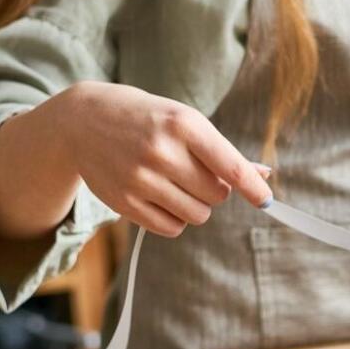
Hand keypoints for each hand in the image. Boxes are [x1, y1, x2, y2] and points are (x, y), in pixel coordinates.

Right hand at [51, 81, 271, 236]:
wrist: (83, 120)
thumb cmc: (147, 120)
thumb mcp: (185, 122)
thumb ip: (223, 152)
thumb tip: (263, 176)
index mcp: (183, 125)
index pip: (231, 167)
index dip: (253, 189)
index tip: (266, 201)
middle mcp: (161, 151)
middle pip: (217, 195)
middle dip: (215, 190)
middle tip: (193, 172)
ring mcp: (140, 178)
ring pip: (198, 215)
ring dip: (196, 205)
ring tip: (175, 183)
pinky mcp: (123, 202)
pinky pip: (172, 228)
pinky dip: (175, 218)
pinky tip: (160, 196)